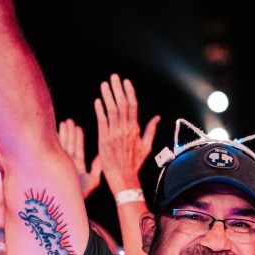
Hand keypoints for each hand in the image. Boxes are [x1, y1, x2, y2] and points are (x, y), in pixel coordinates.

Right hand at [58, 118, 101, 198]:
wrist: (69, 203)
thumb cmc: (82, 194)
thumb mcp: (93, 180)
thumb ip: (97, 167)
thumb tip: (103, 156)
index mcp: (77, 166)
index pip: (77, 149)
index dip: (78, 138)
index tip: (78, 126)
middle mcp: (67, 164)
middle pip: (68, 144)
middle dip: (69, 132)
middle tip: (69, 120)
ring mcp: (59, 164)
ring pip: (61, 146)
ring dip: (62, 134)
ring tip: (64, 122)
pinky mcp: (53, 164)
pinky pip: (54, 150)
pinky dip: (54, 141)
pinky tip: (53, 131)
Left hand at [95, 74, 159, 194]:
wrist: (124, 177)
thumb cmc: (135, 163)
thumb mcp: (147, 146)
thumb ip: (151, 130)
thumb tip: (157, 118)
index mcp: (136, 130)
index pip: (133, 107)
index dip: (129, 93)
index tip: (126, 82)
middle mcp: (125, 130)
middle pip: (122, 105)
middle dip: (117, 89)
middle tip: (114, 77)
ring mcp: (114, 134)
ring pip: (111, 111)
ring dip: (107, 96)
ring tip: (104, 84)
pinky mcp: (104, 139)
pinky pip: (102, 121)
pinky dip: (100, 110)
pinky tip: (98, 101)